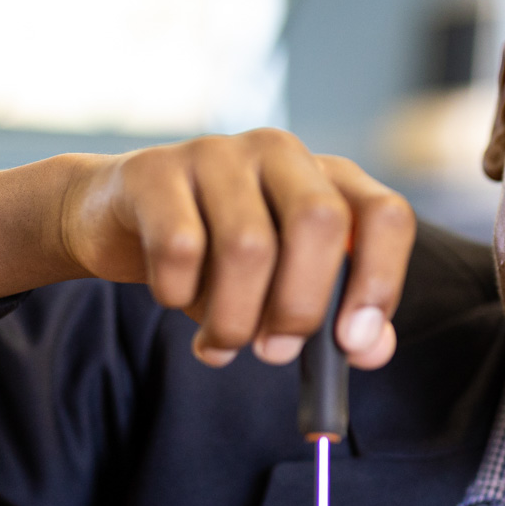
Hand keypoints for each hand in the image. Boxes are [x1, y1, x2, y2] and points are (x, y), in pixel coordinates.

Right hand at [57, 130, 414, 367]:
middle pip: (319, 222)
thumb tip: (371, 349)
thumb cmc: (215, 257)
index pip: (385, 215)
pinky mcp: (155, 170)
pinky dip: (179, 293)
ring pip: (248, 245)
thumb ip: (333, 318)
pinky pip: (179, 246)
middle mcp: (280, 153)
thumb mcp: (281, 286)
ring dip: (234, 318)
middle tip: (276, 352)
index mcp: (326, 178)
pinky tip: (173, 299)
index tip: (351, 343)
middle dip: (301, 305)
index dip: (379, 281)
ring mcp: (217, 153)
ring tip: (220, 344)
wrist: (119, 219)